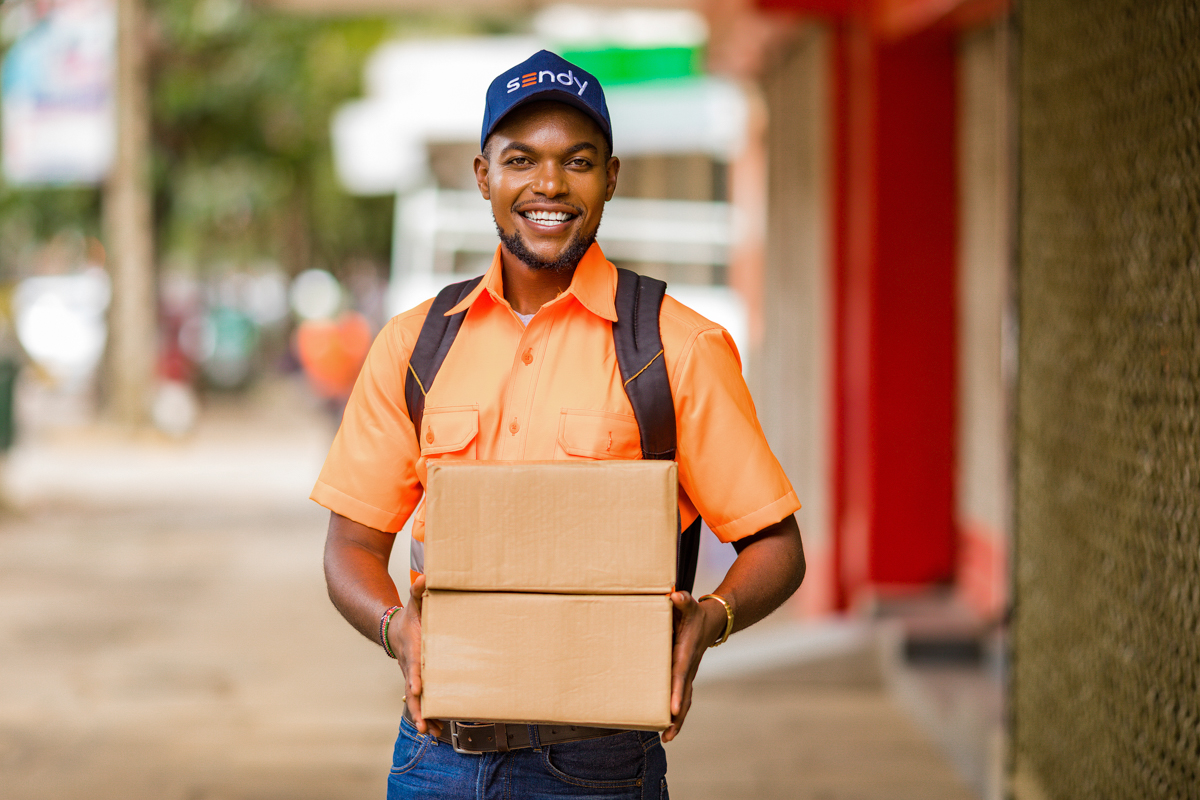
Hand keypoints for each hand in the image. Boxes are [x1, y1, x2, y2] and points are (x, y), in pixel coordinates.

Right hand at [388, 574, 441, 737]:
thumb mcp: (415, 602)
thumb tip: (425, 577)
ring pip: (415, 702)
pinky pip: (422, 702)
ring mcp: (412, 677)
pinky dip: (428, 715)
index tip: (416, 688)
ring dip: (424, 717)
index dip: (414, 676)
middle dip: (417, 708)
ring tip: (433, 734)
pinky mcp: (418, 683)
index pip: (412, 665)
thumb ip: (419, 590)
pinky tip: (438, 730)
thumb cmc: (411, 615)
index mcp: (412, 649)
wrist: (395, 629)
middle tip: (424, 724)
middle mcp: (410, 667)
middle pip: (411, 692)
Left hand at [663, 590, 722, 741]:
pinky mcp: (685, 677)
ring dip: (677, 721)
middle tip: (667, 735)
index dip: (677, 692)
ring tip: (666, 738)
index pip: (680, 675)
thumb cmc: (695, 614)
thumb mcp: (689, 606)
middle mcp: (688, 668)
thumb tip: (674, 596)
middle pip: (685, 696)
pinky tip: (664, 727)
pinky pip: (682, 698)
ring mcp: (688, 675)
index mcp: (686, 654)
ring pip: (685, 701)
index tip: (673, 709)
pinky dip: (676, 714)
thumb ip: (682, 601)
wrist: (711, 622)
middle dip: (677, 716)